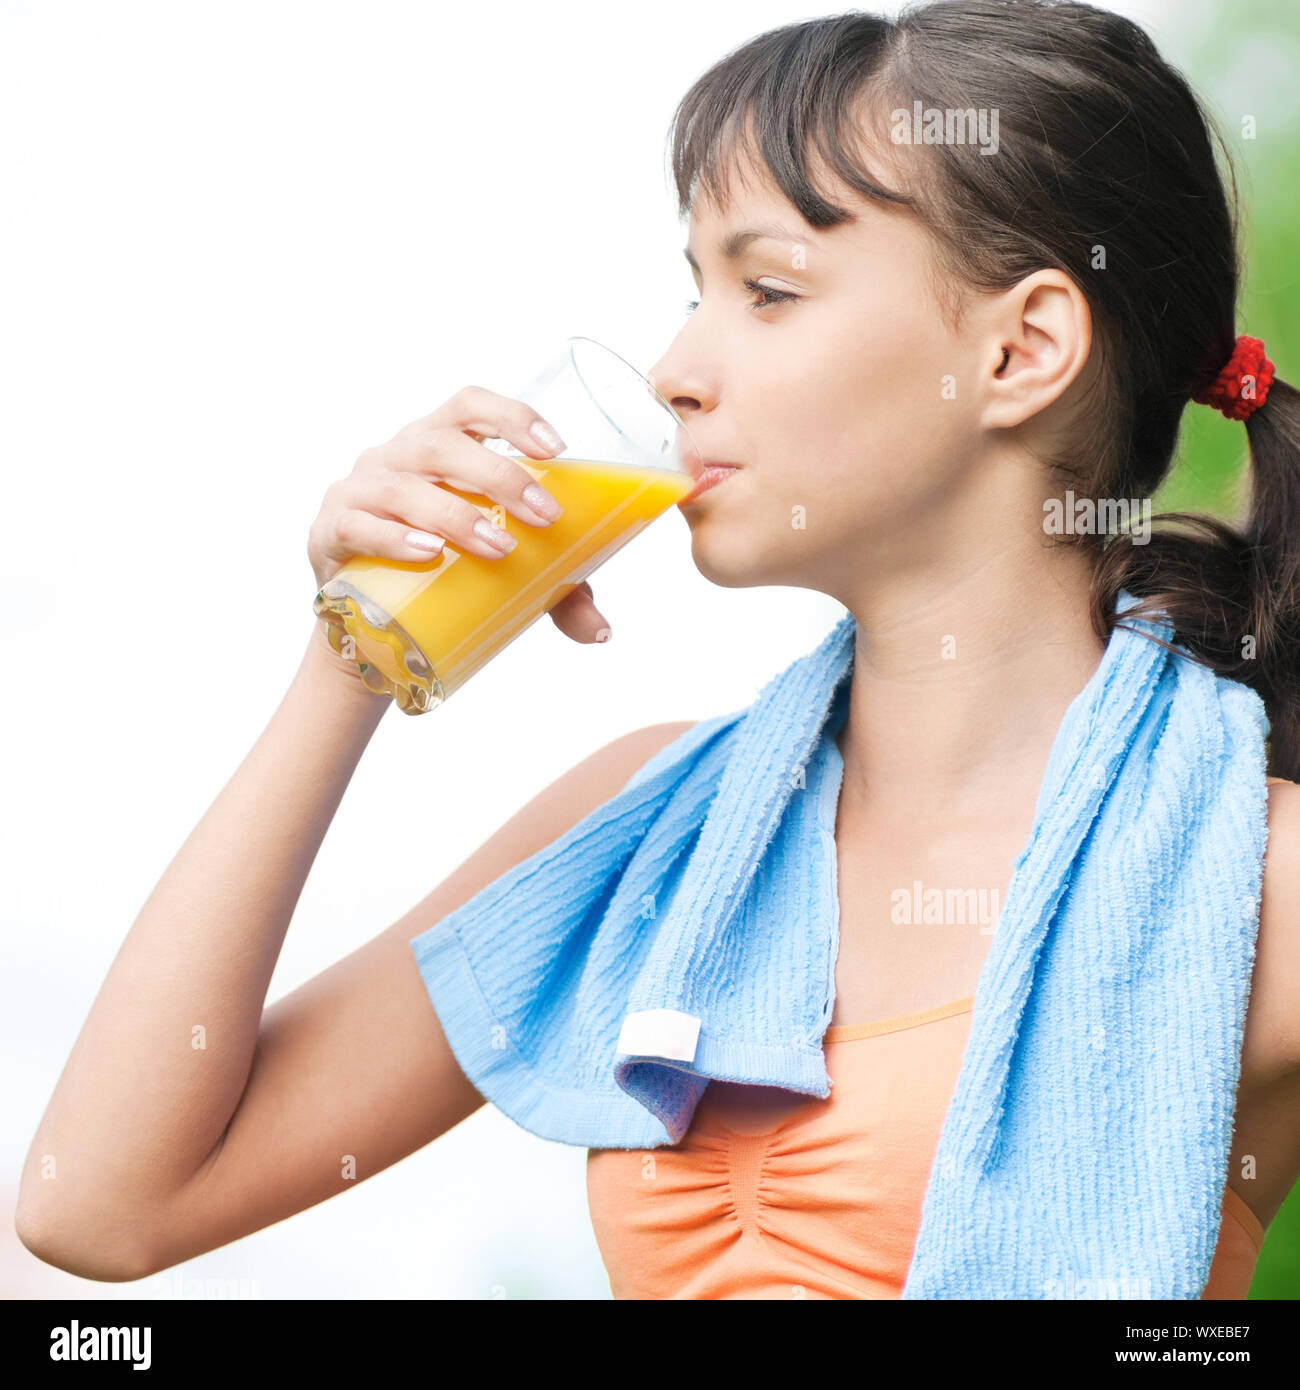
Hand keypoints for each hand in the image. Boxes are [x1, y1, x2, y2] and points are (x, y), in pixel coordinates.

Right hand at [306, 385, 612, 642]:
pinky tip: (427, 552)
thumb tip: (601, 631)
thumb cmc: (443, 576)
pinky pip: (358, 525)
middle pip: (443, 445)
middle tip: (544, 518)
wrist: (368, 625)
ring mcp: (358, 490)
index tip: (557, 450)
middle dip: (500, 477)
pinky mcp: (330, 532)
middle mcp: (395, 457)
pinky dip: (394, 536)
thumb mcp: (503, 577)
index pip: (470, 406)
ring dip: (455, 512)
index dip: (511, 416)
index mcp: (437, 445)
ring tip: (497, 547)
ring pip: (404, 485)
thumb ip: (555, 594)